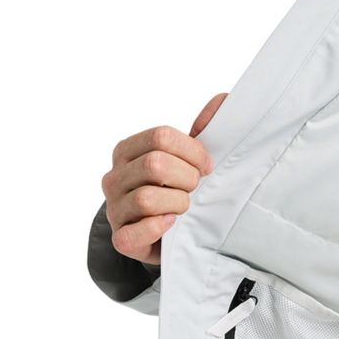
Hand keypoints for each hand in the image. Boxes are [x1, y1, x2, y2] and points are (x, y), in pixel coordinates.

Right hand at [101, 92, 227, 265]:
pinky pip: (133, 233)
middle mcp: (114, 177)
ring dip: (178, 203)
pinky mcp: (120, 238)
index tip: (206, 166)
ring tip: (183, 207)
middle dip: (187, 177)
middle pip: (155, 164)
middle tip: (194, 188)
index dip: (192, 151)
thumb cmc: (178, 189)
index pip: (160, 136)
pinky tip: (170, 223)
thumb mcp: (189, 158)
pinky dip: (157, 228)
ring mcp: (114, 208)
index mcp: (127, 150)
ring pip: (147, 198)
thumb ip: (205, 129)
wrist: (165, 233)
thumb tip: (223, 100)